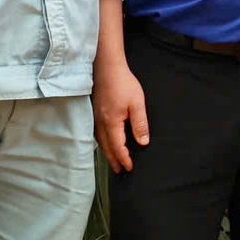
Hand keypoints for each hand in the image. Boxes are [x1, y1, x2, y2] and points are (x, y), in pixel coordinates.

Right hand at [93, 58, 149, 173]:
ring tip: (114, 162)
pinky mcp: (96, 113)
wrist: (107, 68)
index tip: (130, 168)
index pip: (118, 147)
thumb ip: (140, 124)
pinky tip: (107, 143)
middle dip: (114, 160)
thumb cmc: (123, 84)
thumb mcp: (137, 103)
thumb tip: (142, 142)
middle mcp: (101, 123)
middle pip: (107, 147)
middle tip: (120, 171)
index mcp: (112, 123)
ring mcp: (96, 118)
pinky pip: (98, 134)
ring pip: (101, 141)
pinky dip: (103, 143)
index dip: (124, 159)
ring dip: (108, 153)